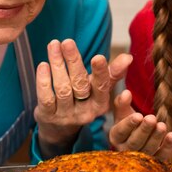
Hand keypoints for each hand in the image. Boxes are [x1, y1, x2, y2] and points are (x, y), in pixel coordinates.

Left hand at [34, 39, 132, 157]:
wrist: (59, 129)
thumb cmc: (82, 101)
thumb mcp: (98, 90)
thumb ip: (112, 74)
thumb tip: (128, 57)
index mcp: (100, 104)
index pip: (102, 87)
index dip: (100, 73)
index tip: (98, 57)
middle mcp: (84, 112)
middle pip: (79, 84)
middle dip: (74, 61)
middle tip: (68, 42)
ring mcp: (65, 115)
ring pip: (62, 88)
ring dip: (57, 65)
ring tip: (53, 45)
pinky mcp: (48, 116)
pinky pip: (46, 98)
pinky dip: (44, 81)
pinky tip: (43, 65)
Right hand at [109, 89, 171, 162]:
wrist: (138, 136)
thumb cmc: (129, 122)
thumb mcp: (123, 112)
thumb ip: (122, 102)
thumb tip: (126, 93)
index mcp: (116, 137)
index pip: (121, 132)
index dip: (129, 124)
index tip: (139, 115)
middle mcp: (125, 150)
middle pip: (134, 143)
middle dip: (144, 130)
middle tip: (152, 118)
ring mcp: (140, 158)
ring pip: (148, 150)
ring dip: (156, 138)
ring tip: (162, 125)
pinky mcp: (154, 162)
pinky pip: (160, 157)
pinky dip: (167, 147)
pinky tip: (171, 136)